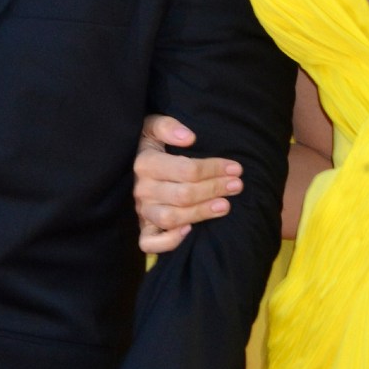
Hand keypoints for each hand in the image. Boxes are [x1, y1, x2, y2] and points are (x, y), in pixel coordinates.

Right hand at [134, 114, 240, 253]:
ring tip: (225, 206)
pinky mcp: (143, 228)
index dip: (213, 169)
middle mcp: (142, 189)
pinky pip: (149, 243)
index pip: (186, 170)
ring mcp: (142, 211)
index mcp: (145, 163)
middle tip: (237, 185)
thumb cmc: (152, 144)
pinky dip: (169, 241)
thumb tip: (189, 138)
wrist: (131, 163)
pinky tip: (191, 231)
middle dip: (214, 189)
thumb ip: (168, 126)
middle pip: (183, 195)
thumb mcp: (153, 125)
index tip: (235, 168)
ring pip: (172, 218)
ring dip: (202, 213)